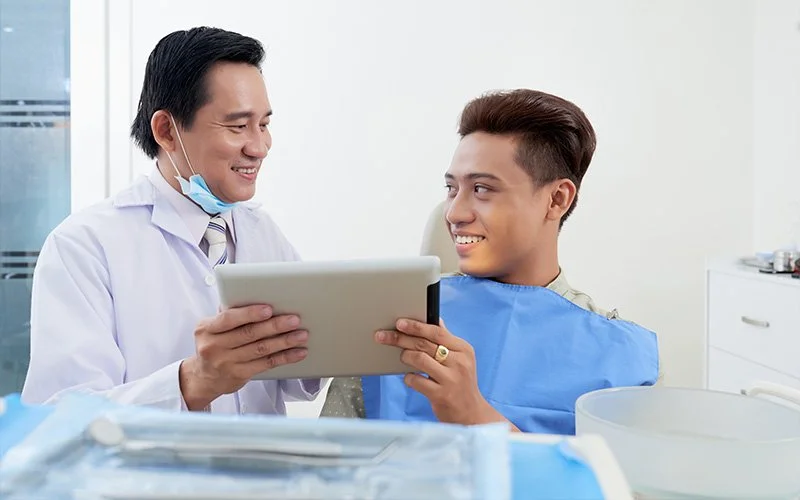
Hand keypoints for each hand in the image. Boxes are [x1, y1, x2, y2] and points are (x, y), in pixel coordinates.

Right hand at [180, 304, 307, 409]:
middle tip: (294, 319)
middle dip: (275, 326)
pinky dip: (284, 357)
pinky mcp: (240, 375)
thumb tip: (254, 296)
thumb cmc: (214, 344)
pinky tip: (298, 352)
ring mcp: (227, 363)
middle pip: (249, 334)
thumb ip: (229, 314)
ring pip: (261, 349)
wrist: (204, 377)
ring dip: (284, 341)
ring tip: (301, 334)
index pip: (229, 319)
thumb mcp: (212, 328)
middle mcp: (214, 346)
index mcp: (207, 329)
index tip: (269, 309)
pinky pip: (266, 364)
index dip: (249, 313)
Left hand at [375, 318, 495, 425]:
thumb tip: (434, 320)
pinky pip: (416, 380)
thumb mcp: (460, 359)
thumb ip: (446, 341)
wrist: (471, 414)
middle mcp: (459, 362)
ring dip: (405, 357)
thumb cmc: (461, 384)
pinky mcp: (442, 395)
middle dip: (400, 338)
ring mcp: (451, 379)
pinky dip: (408, 377)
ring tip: (402, 358)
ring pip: (419, 359)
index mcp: (463, 349)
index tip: (399, 323)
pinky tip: (409, 377)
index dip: (416, 326)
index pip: (437, 332)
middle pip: (424, 344)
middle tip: (383, 336)